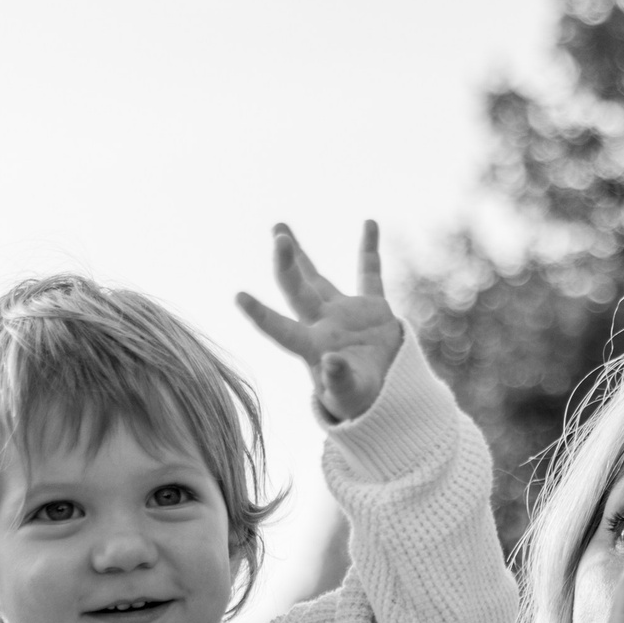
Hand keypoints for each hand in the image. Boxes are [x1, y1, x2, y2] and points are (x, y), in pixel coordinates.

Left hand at [236, 221, 403, 422]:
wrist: (385, 394)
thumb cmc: (359, 400)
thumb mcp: (351, 395)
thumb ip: (339, 381)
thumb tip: (330, 362)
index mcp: (313, 348)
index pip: (282, 329)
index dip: (261, 316)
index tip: (239, 296)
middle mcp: (322, 325)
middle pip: (297, 291)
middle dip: (286, 265)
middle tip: (277, 236)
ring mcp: (344, 313)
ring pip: (317, 278)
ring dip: (299, 254)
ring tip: (278, 227)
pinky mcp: (370, 308)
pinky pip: (369, 274)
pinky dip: (370, 249)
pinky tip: (370, 222)